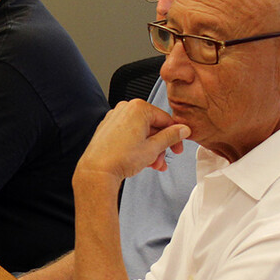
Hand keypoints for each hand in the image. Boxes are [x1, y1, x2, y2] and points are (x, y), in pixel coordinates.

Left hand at [75, 99, 190, 184]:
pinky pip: (129, 135)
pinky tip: (143, 160)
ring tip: (153, 164)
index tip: (178, 146)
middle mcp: (124, 109)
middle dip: (160, 146)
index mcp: (138, 108)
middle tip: (164, 158)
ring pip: (141, 132)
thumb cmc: (120, 158)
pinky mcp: (107, 129)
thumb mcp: (154, 147)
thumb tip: (182, 130)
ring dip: (150, 149)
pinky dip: (137, 146)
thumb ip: (171, 137)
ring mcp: (114, 118)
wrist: (97, 170)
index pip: (165, 119)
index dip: (175, 135)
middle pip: (153, 126)